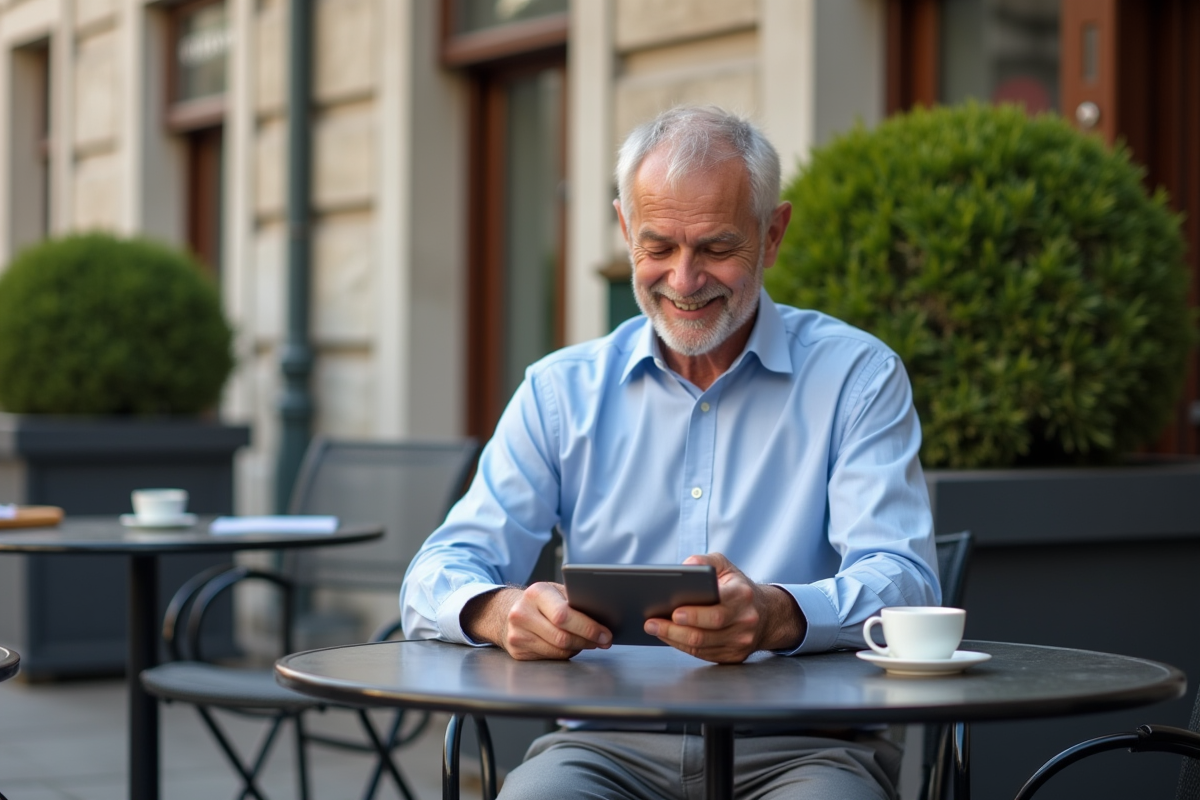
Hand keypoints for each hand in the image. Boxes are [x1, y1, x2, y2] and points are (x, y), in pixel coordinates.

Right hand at [462, 582, 611, 660]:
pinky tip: (571, 646)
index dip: (588, 627)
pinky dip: (565, 653)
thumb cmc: (540, 601)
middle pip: (562, 636)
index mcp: (536, 593)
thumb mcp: (555, 591)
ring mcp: (517, 635)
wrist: (506, 612)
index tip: (605, 634)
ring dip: (578, 648)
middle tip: (603, 641)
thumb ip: (574, 601)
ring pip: (558, 650)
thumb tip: (604, 615)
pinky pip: (551, 658)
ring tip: (588, 641)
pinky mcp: (517, 652)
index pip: (564, 615)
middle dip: (587, 640)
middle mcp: (522, 613)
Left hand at [643, 553, 805, 663]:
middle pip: (705, 633)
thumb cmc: (739, 588)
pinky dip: (682, 646)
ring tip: (653, 628)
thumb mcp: (726, 567)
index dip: (694, 615)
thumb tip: (686, 566)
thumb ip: (706, 561)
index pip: (716, 610)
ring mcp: (741, 642)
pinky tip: (668, 637)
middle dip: (674, 629)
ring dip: (673, 639)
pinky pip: (703, 655)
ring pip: (701, 647)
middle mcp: (744, 622)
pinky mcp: (734, 656)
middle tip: (651, 623)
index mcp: (742, 596)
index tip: (673, 612)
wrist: (767, 614)